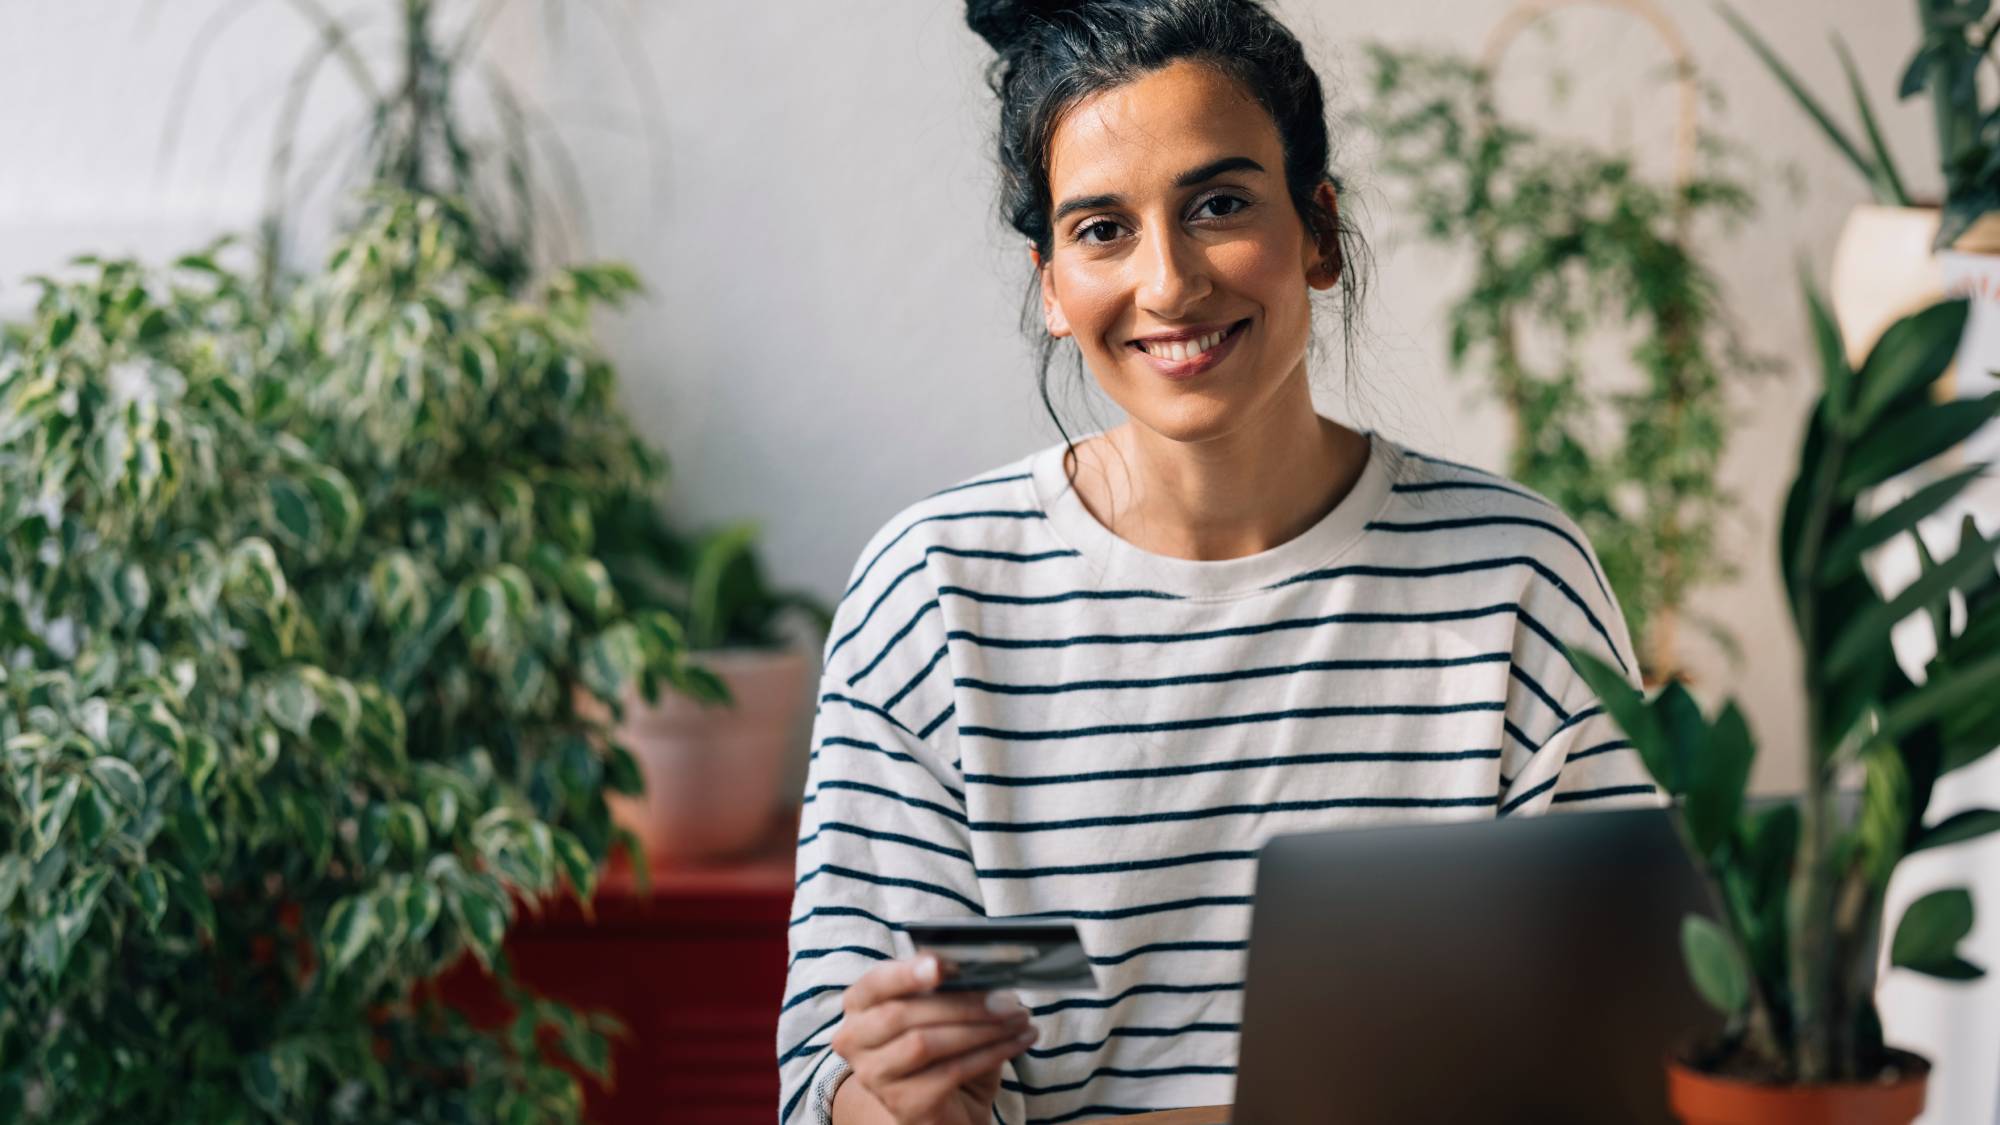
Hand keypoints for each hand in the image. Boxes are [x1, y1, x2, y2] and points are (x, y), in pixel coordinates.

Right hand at [829, 954, 1038, 1124]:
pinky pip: (950, 1072)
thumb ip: (944, 984)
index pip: (876, 983)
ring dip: (980, 1029)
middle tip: (1006, 998)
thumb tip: (964, 960)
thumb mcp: (943, 1010)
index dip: (906, 973)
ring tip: (1018, 1019)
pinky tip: (1016, 1042)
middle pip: (902, 1014)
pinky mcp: (903, 1105)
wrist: (949, 1108)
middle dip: (960, 1003)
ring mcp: (876, 1076)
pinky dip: (990, 1053)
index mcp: (860, 1005)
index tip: (939, 966)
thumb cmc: (942, 1049)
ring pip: (925, 1043)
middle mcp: (855, 1040)